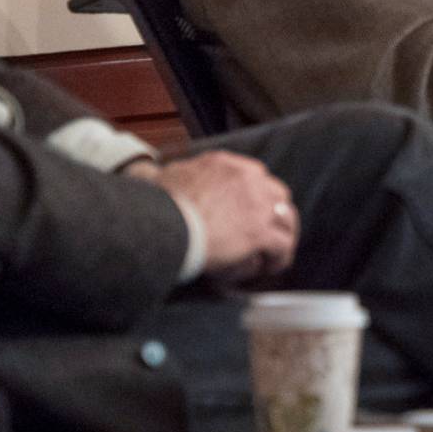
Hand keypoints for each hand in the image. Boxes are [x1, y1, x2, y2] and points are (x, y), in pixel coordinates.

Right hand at [152, 151, 298, 280]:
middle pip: (277, 194)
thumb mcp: (161, 177)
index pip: (254, 175)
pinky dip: (279, 257)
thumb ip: (164, 173)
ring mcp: (258, 205)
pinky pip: (283, 246)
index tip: (250, 209)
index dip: (255, 195)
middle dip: (274, 212)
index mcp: (227, 165)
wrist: (163, 225)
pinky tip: (272, 266)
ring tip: (275, 251)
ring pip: (286, 219)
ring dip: (282, 234)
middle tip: (266, 229)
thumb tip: (145, 172)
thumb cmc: (157, 205)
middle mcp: (248, 180)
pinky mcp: (260, 232)